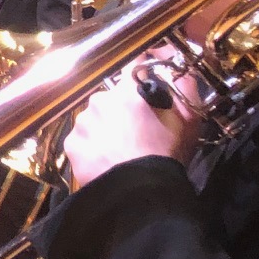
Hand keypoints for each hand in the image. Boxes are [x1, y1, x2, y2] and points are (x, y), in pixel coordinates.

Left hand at [64, 71, 200, 186]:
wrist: (141, 191)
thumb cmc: (167, 154)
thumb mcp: (187, 119)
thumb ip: (183, 87)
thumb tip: (176, 70)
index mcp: (127, 93)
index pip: (133, 67)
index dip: (140, 72)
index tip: (143, 83)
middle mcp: (99, 102)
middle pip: (110, 99)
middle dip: (120, 109)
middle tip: (134, 130)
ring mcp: (82, 124)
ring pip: (93, 118)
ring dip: (103, 127)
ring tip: (118, 148)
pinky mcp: (71, 144)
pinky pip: (81, 139)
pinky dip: (91, 145)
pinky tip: (105, 158)